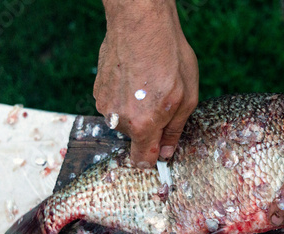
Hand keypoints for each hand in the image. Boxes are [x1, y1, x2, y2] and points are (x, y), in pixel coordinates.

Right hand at [94, 0, 198, 167]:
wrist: (141, 23)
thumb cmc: (169, 57)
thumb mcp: (187, 98)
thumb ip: (174, 131)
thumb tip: (165, 153)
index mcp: (142, 126)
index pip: (141, 160)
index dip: (151, 159)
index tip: (157, 154)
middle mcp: (118, 120)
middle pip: (135, 137)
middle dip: (148, 126)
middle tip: (161, 100)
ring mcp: (103, 104)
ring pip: (123, 119)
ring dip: (135, 109)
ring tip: (147, 84)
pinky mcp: (97, 89)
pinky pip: (113, 103)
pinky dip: (124, 96)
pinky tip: (134, 77)